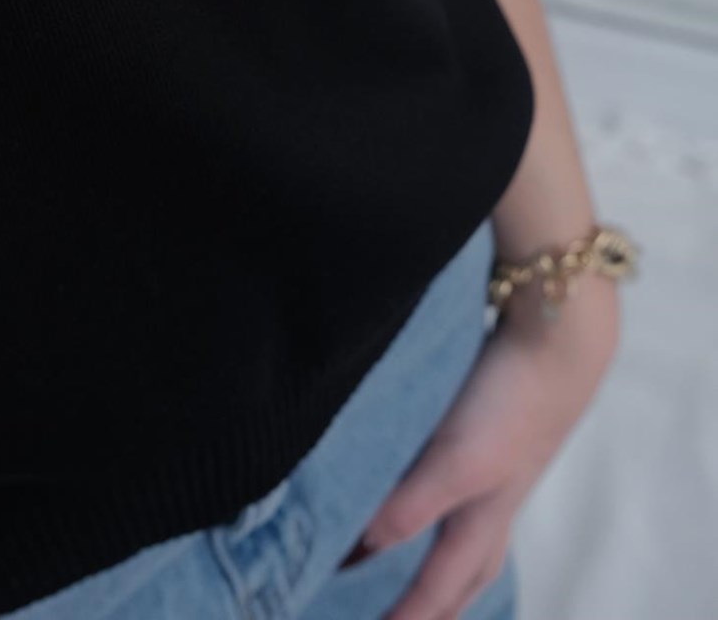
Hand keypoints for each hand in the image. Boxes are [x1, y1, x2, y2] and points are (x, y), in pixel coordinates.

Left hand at [355, 276, 620, 619]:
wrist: (558, 332)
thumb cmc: (514, 404)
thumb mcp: (459, 461)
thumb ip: (412, 504)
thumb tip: (364, 547)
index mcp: (483, 517)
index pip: (440, 589)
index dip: (409, 619)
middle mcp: (492, 497)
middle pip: (464, 570)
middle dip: (436, 604)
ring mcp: (496, 460)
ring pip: (464, 526)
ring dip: (439, 554)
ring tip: (400, 559)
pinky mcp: (488, 420)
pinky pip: (457, 478)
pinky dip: (436, 495)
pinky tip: (418, 471)